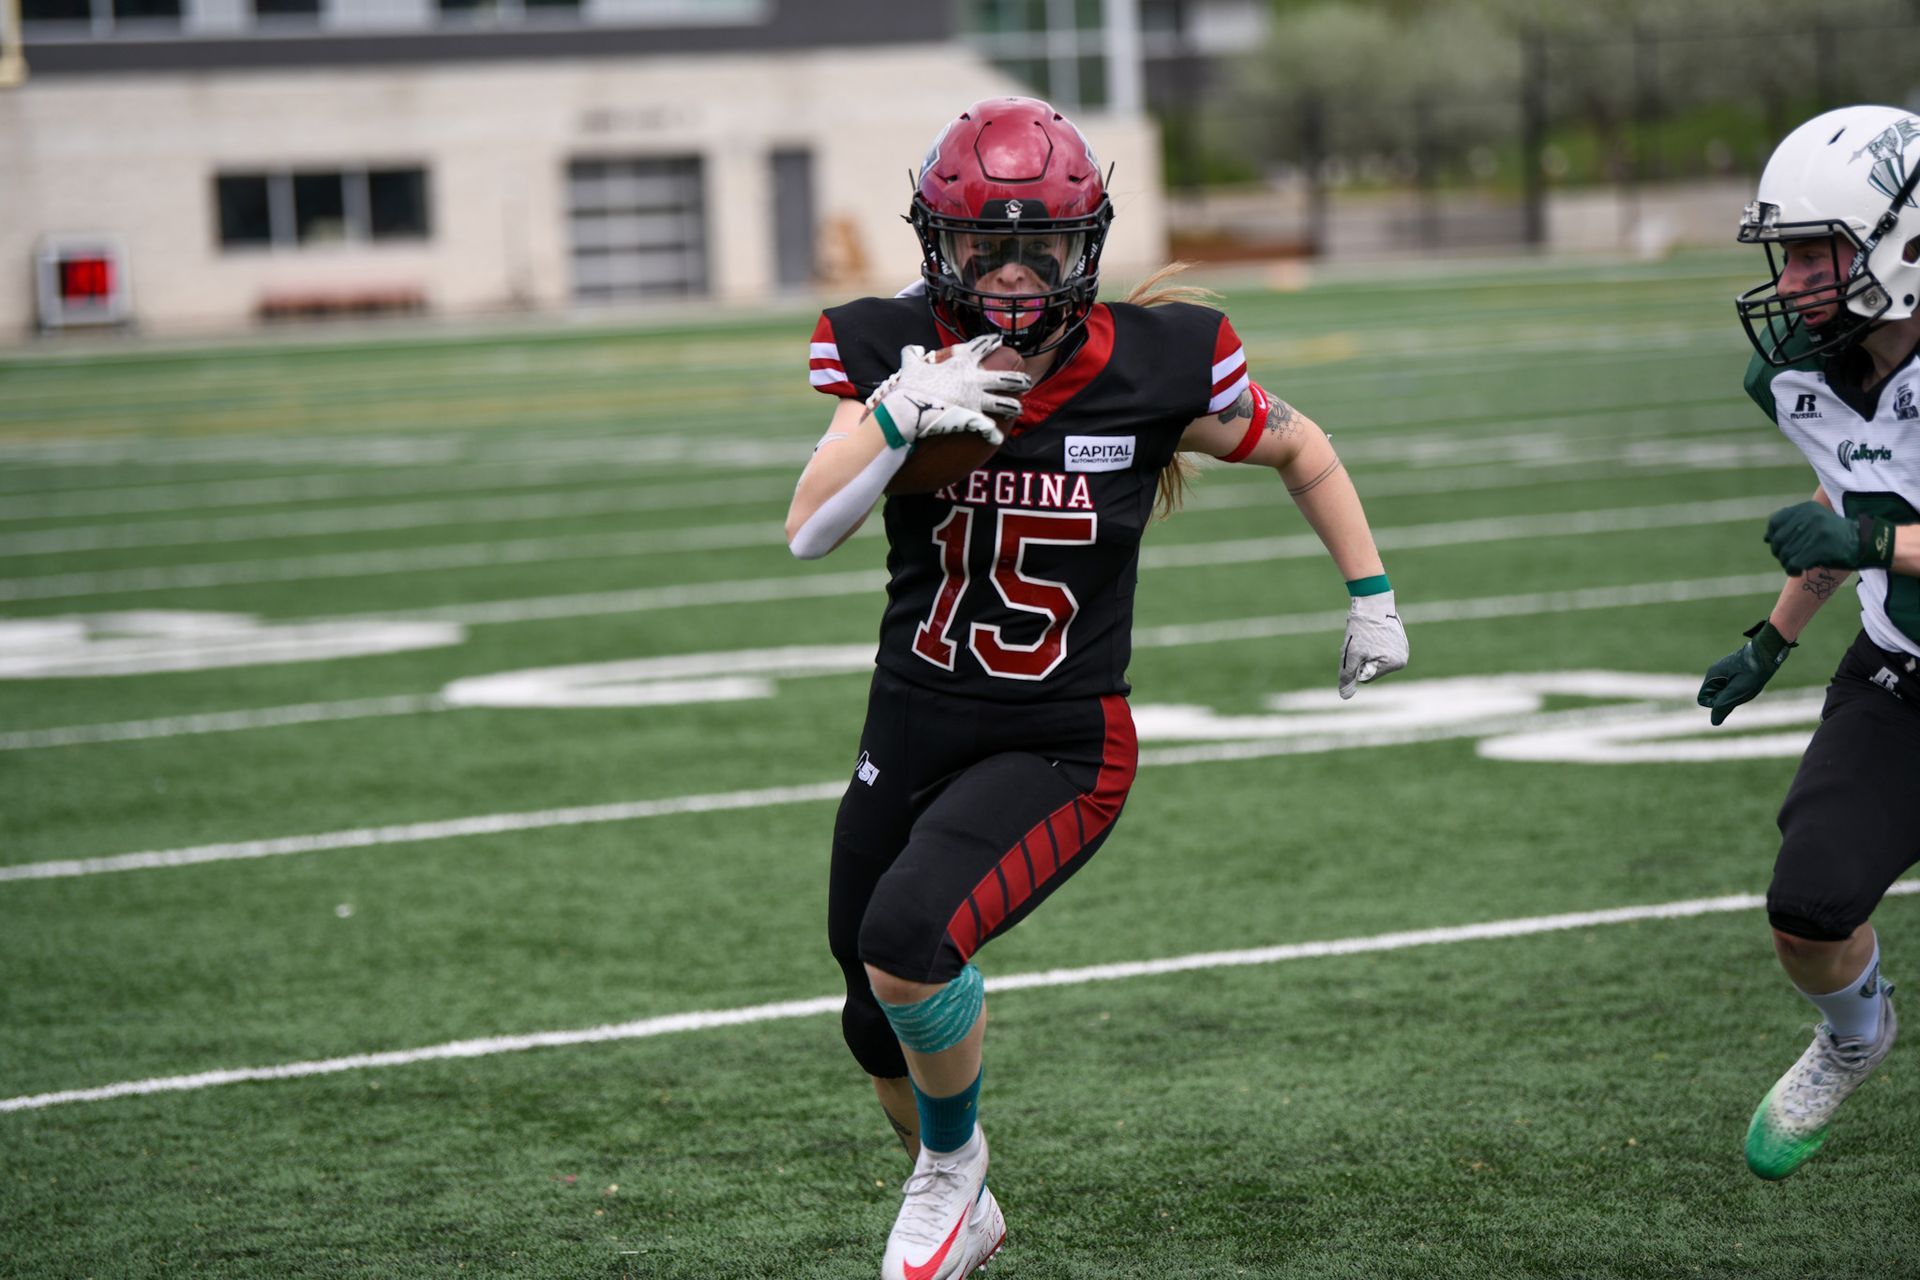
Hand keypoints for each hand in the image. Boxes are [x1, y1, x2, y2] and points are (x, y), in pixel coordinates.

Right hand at [867, 334, 1031, 449]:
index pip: (982, 347)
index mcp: (961, 363)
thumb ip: (912, 354)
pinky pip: (989, 429)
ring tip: (1019, 408)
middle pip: (1005, 378)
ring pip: (1005, 403)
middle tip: (1025, 381)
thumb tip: (914, 349)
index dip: (992, 342)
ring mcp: (976, 400)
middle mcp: (974, 380)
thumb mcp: (909, 365)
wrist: (907, 410)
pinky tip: (997, 438)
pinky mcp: (973, 419)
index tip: (999, 340)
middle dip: (1018, 379)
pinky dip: (993, 434)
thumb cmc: (909, 387)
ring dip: (1013, 406)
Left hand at [1338, 589, 1407, 698]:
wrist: (1372, 602)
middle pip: (1371, 669)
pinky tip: (1372, 632)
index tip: (1359, 649)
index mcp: (1394, 664)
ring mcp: (1402, 648)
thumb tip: (1345, 696)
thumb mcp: (1351, 655)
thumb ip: (1348, 676)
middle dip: (1362, 659)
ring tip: (1367, 636)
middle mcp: (1402, 659)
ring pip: (1374, 660)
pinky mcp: (1398, 639)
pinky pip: (1380, 649)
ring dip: (1366, 651)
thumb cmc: (1361, 629)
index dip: (1356, 665)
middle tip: (1361, 641)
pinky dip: (1372, 644)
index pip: (1366, 678)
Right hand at [1696, 618, 1792, 725]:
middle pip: (1714, 696)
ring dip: (1736, 693)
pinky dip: (1741, 687)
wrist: (1768, 650)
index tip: (1732, 697)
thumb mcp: (1738, 691)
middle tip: (1744, 690)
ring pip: (1724, 691)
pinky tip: (1752, 680)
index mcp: (1712, 676)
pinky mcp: (1733, 669)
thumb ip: (1724, 706)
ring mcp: (1724, 670)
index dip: (1716, 704)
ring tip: (1750, 684)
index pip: (1704, 699)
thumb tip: (1714, 722)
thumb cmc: (1754, 670)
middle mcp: (1715, 672)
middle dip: (1728, 698)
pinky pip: (1732, 685)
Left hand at [1764, 501, 1893, 573]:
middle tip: (1790, 559)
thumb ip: (1793, 525)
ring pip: (1784, 553)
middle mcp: (1810, 517)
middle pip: (1778, 540)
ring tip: (1797, 566)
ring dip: (1787, 563)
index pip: (1775, 522)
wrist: (1866, 545)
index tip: (1781, 545)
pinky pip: (1793, 563)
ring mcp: (1815, 532)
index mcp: (1807, 508)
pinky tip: (1798, 572)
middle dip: (1780, 553)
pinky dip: (1792, 571)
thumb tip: (1766, 538)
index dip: (1773, 536)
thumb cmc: (1837, 537)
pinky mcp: (1819, 548)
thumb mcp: (1816, 522)